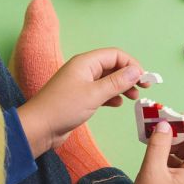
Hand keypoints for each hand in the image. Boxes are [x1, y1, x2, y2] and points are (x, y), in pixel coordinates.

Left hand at [16, 48, 143, 156]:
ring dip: (122, 87)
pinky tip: (117, 104)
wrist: (39, 128)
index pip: (115, 55)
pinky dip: (111, 96)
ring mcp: (81, 84)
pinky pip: (101, 92)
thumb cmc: (62, 108)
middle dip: (129, 75)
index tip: (144, 79)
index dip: (132, 64)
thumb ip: (117, 82)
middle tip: (143, 88)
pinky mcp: (79, 98)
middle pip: (113, 66)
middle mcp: (83, 70)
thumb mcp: (94, 94)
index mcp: (85, 62)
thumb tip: (136, 71)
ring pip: (108, 80)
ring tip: (133, 98)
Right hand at [122, 122, 183, 183]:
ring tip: (157, 137)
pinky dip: (171, 155)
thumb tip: (164, 124)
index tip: (174, 117)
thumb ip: (159, 143)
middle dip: (182, 132)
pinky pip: (182, 165)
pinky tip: (156, 152)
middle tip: (163, 124)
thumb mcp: (152, 169)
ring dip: (175, 143)